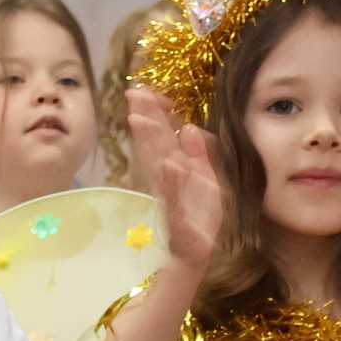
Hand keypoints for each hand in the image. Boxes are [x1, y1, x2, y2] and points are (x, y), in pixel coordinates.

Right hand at [131, 89, 223, 272]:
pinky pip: (175, 197)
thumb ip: (201, 152)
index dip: (154, 112)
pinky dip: (173, 181)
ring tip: (141, 119)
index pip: (163, 134)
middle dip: (145, 117)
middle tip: (133, 93)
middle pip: (155, 143)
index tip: (142, 89)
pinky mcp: (178, 218)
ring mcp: (170, 197)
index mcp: (176, 166)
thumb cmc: (199, 215)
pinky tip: (171, 164)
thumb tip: (191, 126)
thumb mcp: (207, 177)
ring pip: (158, 165)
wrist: (197, 251)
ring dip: (150, 142)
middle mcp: (169, 178)